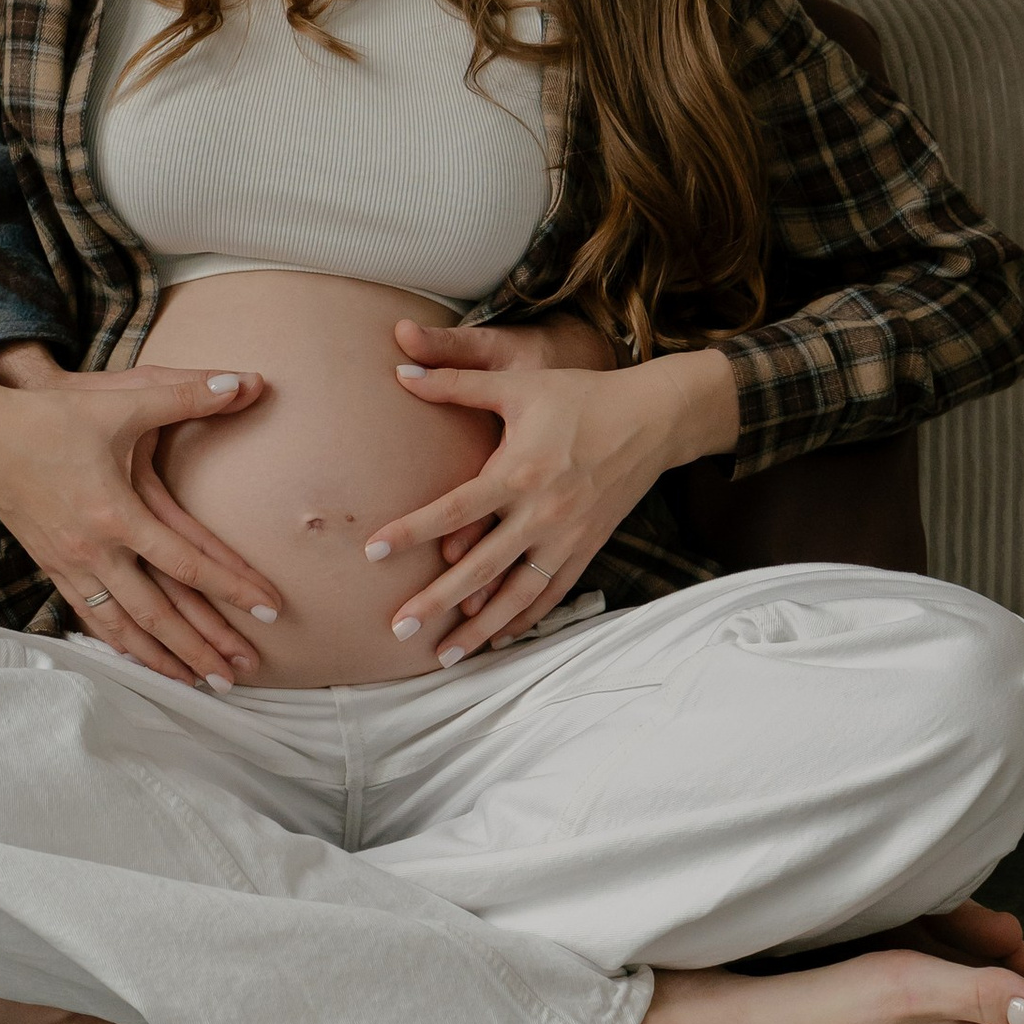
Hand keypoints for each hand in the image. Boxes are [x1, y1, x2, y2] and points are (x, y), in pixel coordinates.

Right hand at [0, 359, 284, 687]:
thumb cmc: (52, 416)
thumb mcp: (123, 400)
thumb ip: (188, 394)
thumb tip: (248, 381)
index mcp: (117, 513)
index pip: (188, 564)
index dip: (234, 588)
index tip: (271, 611)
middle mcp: (94, 551)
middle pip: (159, 614)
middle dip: (204, 647)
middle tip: (243, 674)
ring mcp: (69, 565)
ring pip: (124, 628)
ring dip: (164, 659)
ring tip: (200, 683)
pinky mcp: (51, 567)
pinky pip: (91, 619)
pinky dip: (121, 645)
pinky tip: (139, 658)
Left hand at [365, 337, 740, 654]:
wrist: (651, 419)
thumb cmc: (579, 396)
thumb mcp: (516, 383)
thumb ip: (455, 382)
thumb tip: (399, 368)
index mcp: (517, 472)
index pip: (454, 510)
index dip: (411, 530)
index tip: (372, 551)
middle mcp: (540, 512)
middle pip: (479, 567)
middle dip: (437, 601)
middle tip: (399, 629)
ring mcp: (566, 537)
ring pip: (516, 594)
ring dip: (480, 626)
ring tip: (445, 655)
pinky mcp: (587, 548)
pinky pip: (552, 593)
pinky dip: (525, 618)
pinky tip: (499, 636)